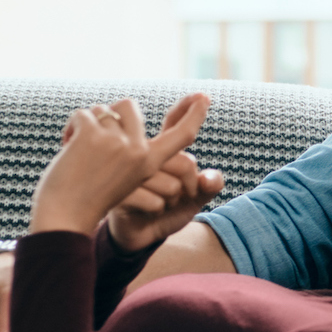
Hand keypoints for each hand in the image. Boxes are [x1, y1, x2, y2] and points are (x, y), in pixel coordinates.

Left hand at [29, 95, 209, 236]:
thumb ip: (128, 153)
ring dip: (87, 124)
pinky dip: (70, 128)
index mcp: (150, 163)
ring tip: (78, 149)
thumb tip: (116, 115)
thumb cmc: (88, 201)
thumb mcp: (121, 179)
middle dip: (110, 114)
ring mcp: (116, 142)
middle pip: (130, 106)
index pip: (181, 135)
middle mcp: (138, 150)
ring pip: (103, 108)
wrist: (64, 218)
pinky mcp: (92, 136)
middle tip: (94, 138)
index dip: (194, 115)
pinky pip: (81, 114)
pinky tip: (66, 147)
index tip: (203, 98)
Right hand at [107, 95, 223, 252]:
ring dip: (174, 201)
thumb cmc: (166, 209)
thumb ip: (209, 184)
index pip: (174, 124)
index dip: (188, 110)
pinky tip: (148, 211)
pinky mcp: (121, 193)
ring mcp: (131, 174)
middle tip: (184, 194)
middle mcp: (145, 156)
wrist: (137, 235)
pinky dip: (158, 211)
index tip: (202, 96)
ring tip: (161, 203)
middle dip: (191, 185)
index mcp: (161, 150)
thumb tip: (211, 179)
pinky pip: (155, 202)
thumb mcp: (195, 197)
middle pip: (184, 162)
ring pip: (172, 185)